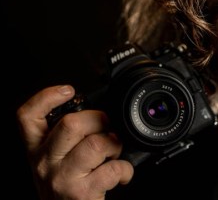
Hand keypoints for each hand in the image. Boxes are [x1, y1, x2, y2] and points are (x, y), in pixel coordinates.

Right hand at [16, 85, 133, 199]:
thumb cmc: (67, 187)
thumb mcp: (56, 160)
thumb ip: (66, 137)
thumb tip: (96, 112)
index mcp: (37, 149)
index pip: (28, 117)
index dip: (46, 97)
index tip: (68, 91)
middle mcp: (45, 163)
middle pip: (71, 124)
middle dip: (99, 119)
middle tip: (106, 129)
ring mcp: (62, 179)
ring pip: (95, 143)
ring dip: (114, 143)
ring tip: (114, 151)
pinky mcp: (81, 194)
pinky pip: (113, 169)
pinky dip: (126, 168)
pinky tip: (122, 173)